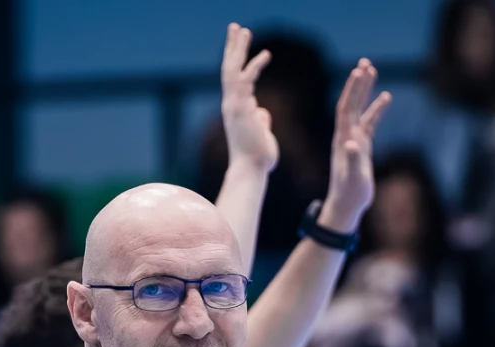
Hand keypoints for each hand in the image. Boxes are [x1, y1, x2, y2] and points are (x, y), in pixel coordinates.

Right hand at [220, 23, 277, 173]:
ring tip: (242, 29)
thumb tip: (263, 112)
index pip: (235, 78)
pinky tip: (266, 54)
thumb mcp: (262, 134)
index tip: (244, 44)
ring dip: (237, 48)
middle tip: (236, 27)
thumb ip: (261, 121)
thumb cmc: (257, 158)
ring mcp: (233, 105)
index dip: (239, 59)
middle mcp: (231, 104)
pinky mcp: (240, 108)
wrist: (251, 171)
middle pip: (228, 68)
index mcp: (236, 109)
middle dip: (232, 46)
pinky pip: (246, 81)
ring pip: (231, 70)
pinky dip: (255, 66)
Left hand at [320, 59, 391, 233]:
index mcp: (343, 139)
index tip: (359, 71)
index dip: (352, 90)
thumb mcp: (354, 177)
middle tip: (366, 62)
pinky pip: (370, 122)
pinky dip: (376, 109)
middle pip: (352, 103)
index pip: (347, 108)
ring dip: (366, 91)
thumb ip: (355, 159)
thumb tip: (354, 143)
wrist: (346, 206)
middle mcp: (346, 136)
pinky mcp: (362, 147)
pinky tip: (385, 97)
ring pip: (360, 110)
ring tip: (373, 71)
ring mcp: (354, 140)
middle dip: (358, 83)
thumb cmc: (350, 194)